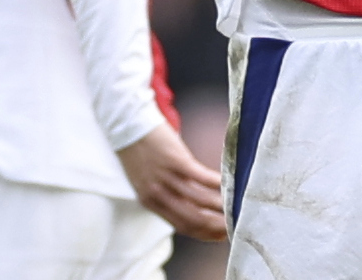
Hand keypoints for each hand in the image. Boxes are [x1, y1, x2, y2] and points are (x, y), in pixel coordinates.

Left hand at [117, 123, 227, 241]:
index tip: (221, 236)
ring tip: (236, 207)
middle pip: (192, 218)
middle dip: (215, 226)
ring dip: (220, 206)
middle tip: (233, 226)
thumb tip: (192, 203)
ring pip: (198, 200)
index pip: (182, 226)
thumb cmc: (138, 150)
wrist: (125, 124)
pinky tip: (228, 183)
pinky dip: (216, 183)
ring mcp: (166, 178)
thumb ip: (167, 194)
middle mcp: (158, 194)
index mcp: (150, 202)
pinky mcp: (175, 160)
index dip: (204, 234)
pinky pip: (200, 177)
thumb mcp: (147, 179)